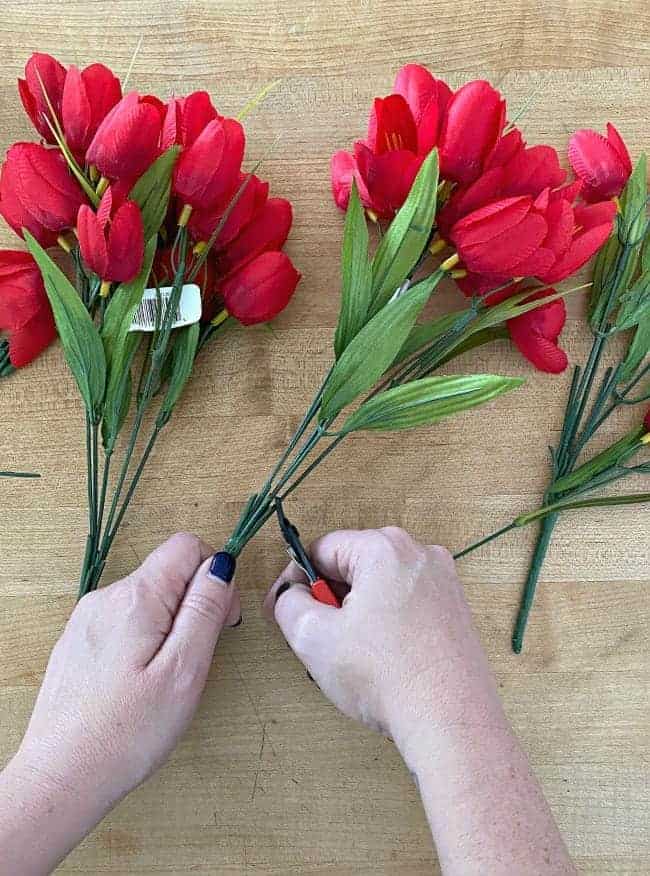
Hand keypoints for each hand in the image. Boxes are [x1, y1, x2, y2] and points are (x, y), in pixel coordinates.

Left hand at [0, 533, 239, 875]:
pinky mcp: (78, 641)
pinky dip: (145, 639)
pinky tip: (141, 682)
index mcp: (136, 598)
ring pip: (148, 598)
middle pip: (168, 572)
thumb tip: (221, 565)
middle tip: (198, 656)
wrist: (60, 777)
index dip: (216, 573)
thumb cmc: (127, 732)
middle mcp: (106, 597)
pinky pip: (125, 621)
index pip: (186, 546)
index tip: (222, 618)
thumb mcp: (184, 670)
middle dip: (195, 603)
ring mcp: (87, 619)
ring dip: (171, 624)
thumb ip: (205, 610)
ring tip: (168, 676)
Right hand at [264, 527, 574, 874]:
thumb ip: (289, 603)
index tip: (284, 609)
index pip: (323, 549)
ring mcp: (444, 582)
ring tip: (354, 657)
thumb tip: (293, 595)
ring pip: (381, 587)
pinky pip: (408, 604)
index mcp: (385, 548)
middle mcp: (421, 554)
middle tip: (320, 638)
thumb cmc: (385, 678)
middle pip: (355, 565)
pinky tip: (384, 661)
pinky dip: (389, 625)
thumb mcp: (313, 638)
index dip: (296, 580)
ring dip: (359, 614)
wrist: (450, 723)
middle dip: (331, 598)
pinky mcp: (457, 611)